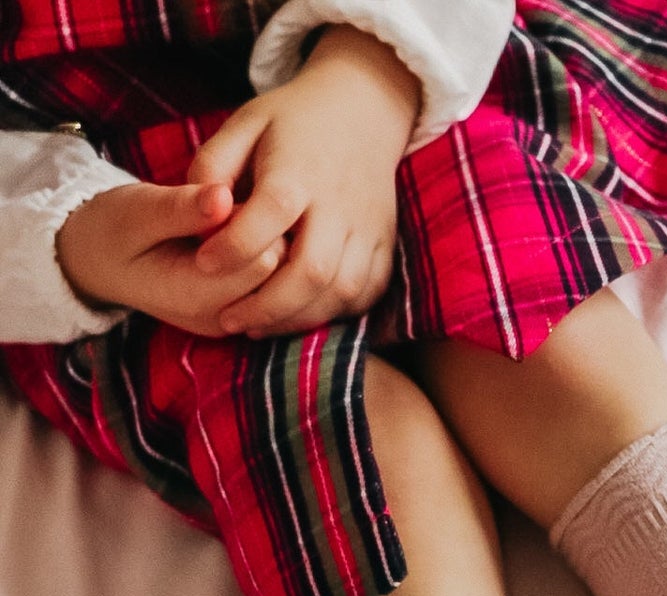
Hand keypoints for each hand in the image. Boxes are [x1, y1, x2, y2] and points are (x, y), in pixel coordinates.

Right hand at [55, 180, 288, 338]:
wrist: (99, 261)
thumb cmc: (113, 229)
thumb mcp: (136, 211)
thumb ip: (180, 208)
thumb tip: (223, 195)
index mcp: (197, 298)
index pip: (263, 261)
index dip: (255, 221)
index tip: (228, 197)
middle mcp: (224, 320)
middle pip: (281, 275)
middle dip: (269, 235)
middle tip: (238, 205)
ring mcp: (235, 322)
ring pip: (284, 283)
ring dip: (271, 246)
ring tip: (238, 221)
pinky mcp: (242, 314)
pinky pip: (276, 289)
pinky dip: (268, 260)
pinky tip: (245, 237)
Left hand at [189, 25, 420, 337]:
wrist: (364, 113)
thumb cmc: (292, 122)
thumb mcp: (243, 124)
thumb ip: (213, 166)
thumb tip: (197, 216)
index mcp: (300, 170)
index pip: (270, 214)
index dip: (235, 246)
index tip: (202, 262)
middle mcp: (340, 204)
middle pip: (312, 269)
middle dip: (268, 305)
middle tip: (228, 320)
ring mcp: (369, 230)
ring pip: (341, 291)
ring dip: (298, 318)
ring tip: (258, 326)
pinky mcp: (385, 248)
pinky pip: (364, 296)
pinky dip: (332, 315)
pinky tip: (298, 316)